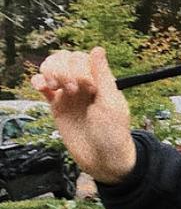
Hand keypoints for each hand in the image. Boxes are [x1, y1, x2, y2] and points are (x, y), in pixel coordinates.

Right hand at [31, 47, 136, 183]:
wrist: (103, 159)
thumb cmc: (113, 134)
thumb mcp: (112, 104)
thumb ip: (103, 76)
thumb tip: (98, 49)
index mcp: (100, 81)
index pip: (82, 58)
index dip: (81, 68)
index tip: (88, 87)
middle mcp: (83, 84)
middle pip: (64, 60)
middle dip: (65, 70)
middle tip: (73, 90)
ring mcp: (69, 94)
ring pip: (52, 69)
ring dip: (50, 72)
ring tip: (56, 88)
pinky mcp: (57, 106)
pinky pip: (43, 87)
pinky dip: (38, 81)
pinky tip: (41, 87)